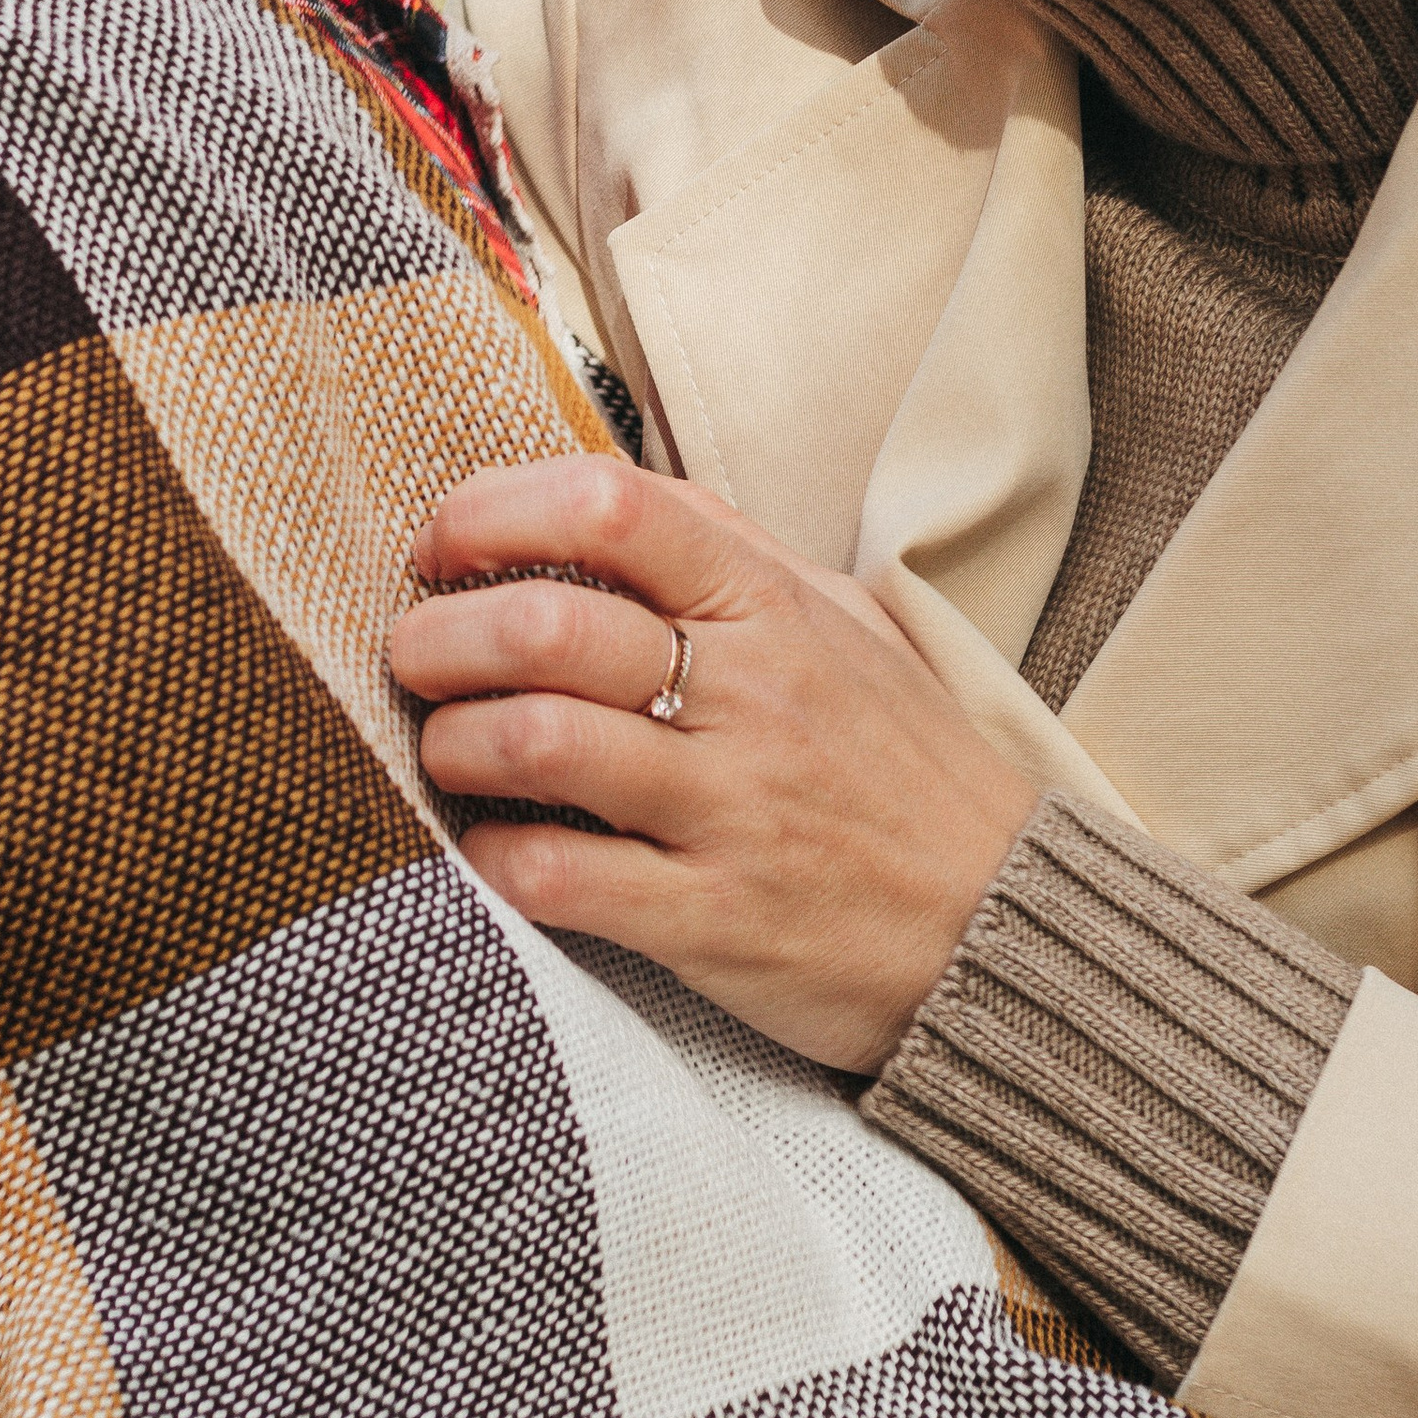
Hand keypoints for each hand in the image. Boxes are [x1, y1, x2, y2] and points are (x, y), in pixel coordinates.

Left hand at [389, 455, 1039, 1072]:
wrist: (1007, 924)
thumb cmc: (905, 765)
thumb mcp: (842, 624)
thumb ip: (729, 555)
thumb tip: (606, 493)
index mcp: (773, 606)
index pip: (615, 506)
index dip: (496, 511)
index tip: (442, 545)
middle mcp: (750, 694)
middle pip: (550, 623)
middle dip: (442, 633)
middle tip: (411, 651)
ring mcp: (731, 808)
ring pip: (541, 740)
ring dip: (454, 740)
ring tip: (444, 746)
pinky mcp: (713, 919)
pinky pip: (562, 876)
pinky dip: (495, 856)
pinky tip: (492, 846)